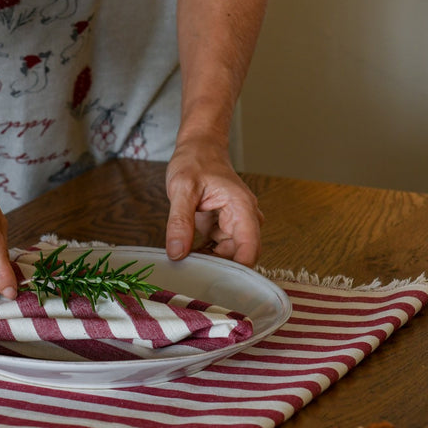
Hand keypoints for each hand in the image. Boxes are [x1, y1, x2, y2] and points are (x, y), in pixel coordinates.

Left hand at [164, 140, 262, 266]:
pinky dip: (205, 254)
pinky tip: (188, 254)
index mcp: (242, 208)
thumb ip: (180, 222)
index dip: (236, 269)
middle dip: (219, 267)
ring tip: (186, 262)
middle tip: (191, 272)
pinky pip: (218, 249)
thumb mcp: (182, 188)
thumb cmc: (195, 161)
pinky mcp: (223, 227)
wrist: (199, 147)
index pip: (250, 249)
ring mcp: (235, 224)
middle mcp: (244, 218)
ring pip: (228, 256)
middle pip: (240, 256)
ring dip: (210, 261)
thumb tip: (177, 253)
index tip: (214, 279)